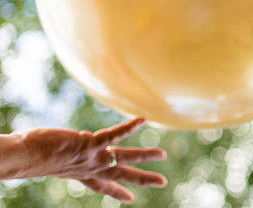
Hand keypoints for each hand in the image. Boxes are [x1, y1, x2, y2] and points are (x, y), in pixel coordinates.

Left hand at [14, 117, 165, 203]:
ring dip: (145, 156)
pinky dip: (129, 127)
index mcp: (80, 173)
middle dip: (143, 179)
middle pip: (121, 175)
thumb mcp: (46, 158)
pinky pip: (113, 136)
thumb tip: (44, 148)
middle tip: (162, 182)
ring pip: (124, 157)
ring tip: (162, 154)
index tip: (130, 200)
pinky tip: (142, 120)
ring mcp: (91, 157)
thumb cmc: (27, 155)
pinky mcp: (89, 143)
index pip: (102, 185)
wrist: (22, 157)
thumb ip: (54, 154)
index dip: (117, 193)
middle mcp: (89, 168)